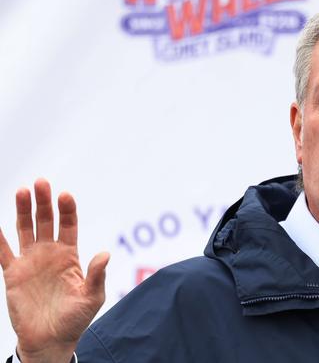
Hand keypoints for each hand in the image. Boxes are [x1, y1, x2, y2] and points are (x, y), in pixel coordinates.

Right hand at [0, 179, 109, 362]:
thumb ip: (96, 275)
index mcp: (70, 256)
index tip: (65, 195)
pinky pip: (3, 252)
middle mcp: (50, 253)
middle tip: (41, 182)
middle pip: (46, 221)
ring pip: (25, 229)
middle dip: (44, 202)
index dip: (67, 210)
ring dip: (23, 210)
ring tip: (22, 191)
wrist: (51, 340)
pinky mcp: (13, 274)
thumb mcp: (92, 297)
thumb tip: (105, 253)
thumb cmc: (76, 319)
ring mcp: (31, 261)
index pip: (69, 225)